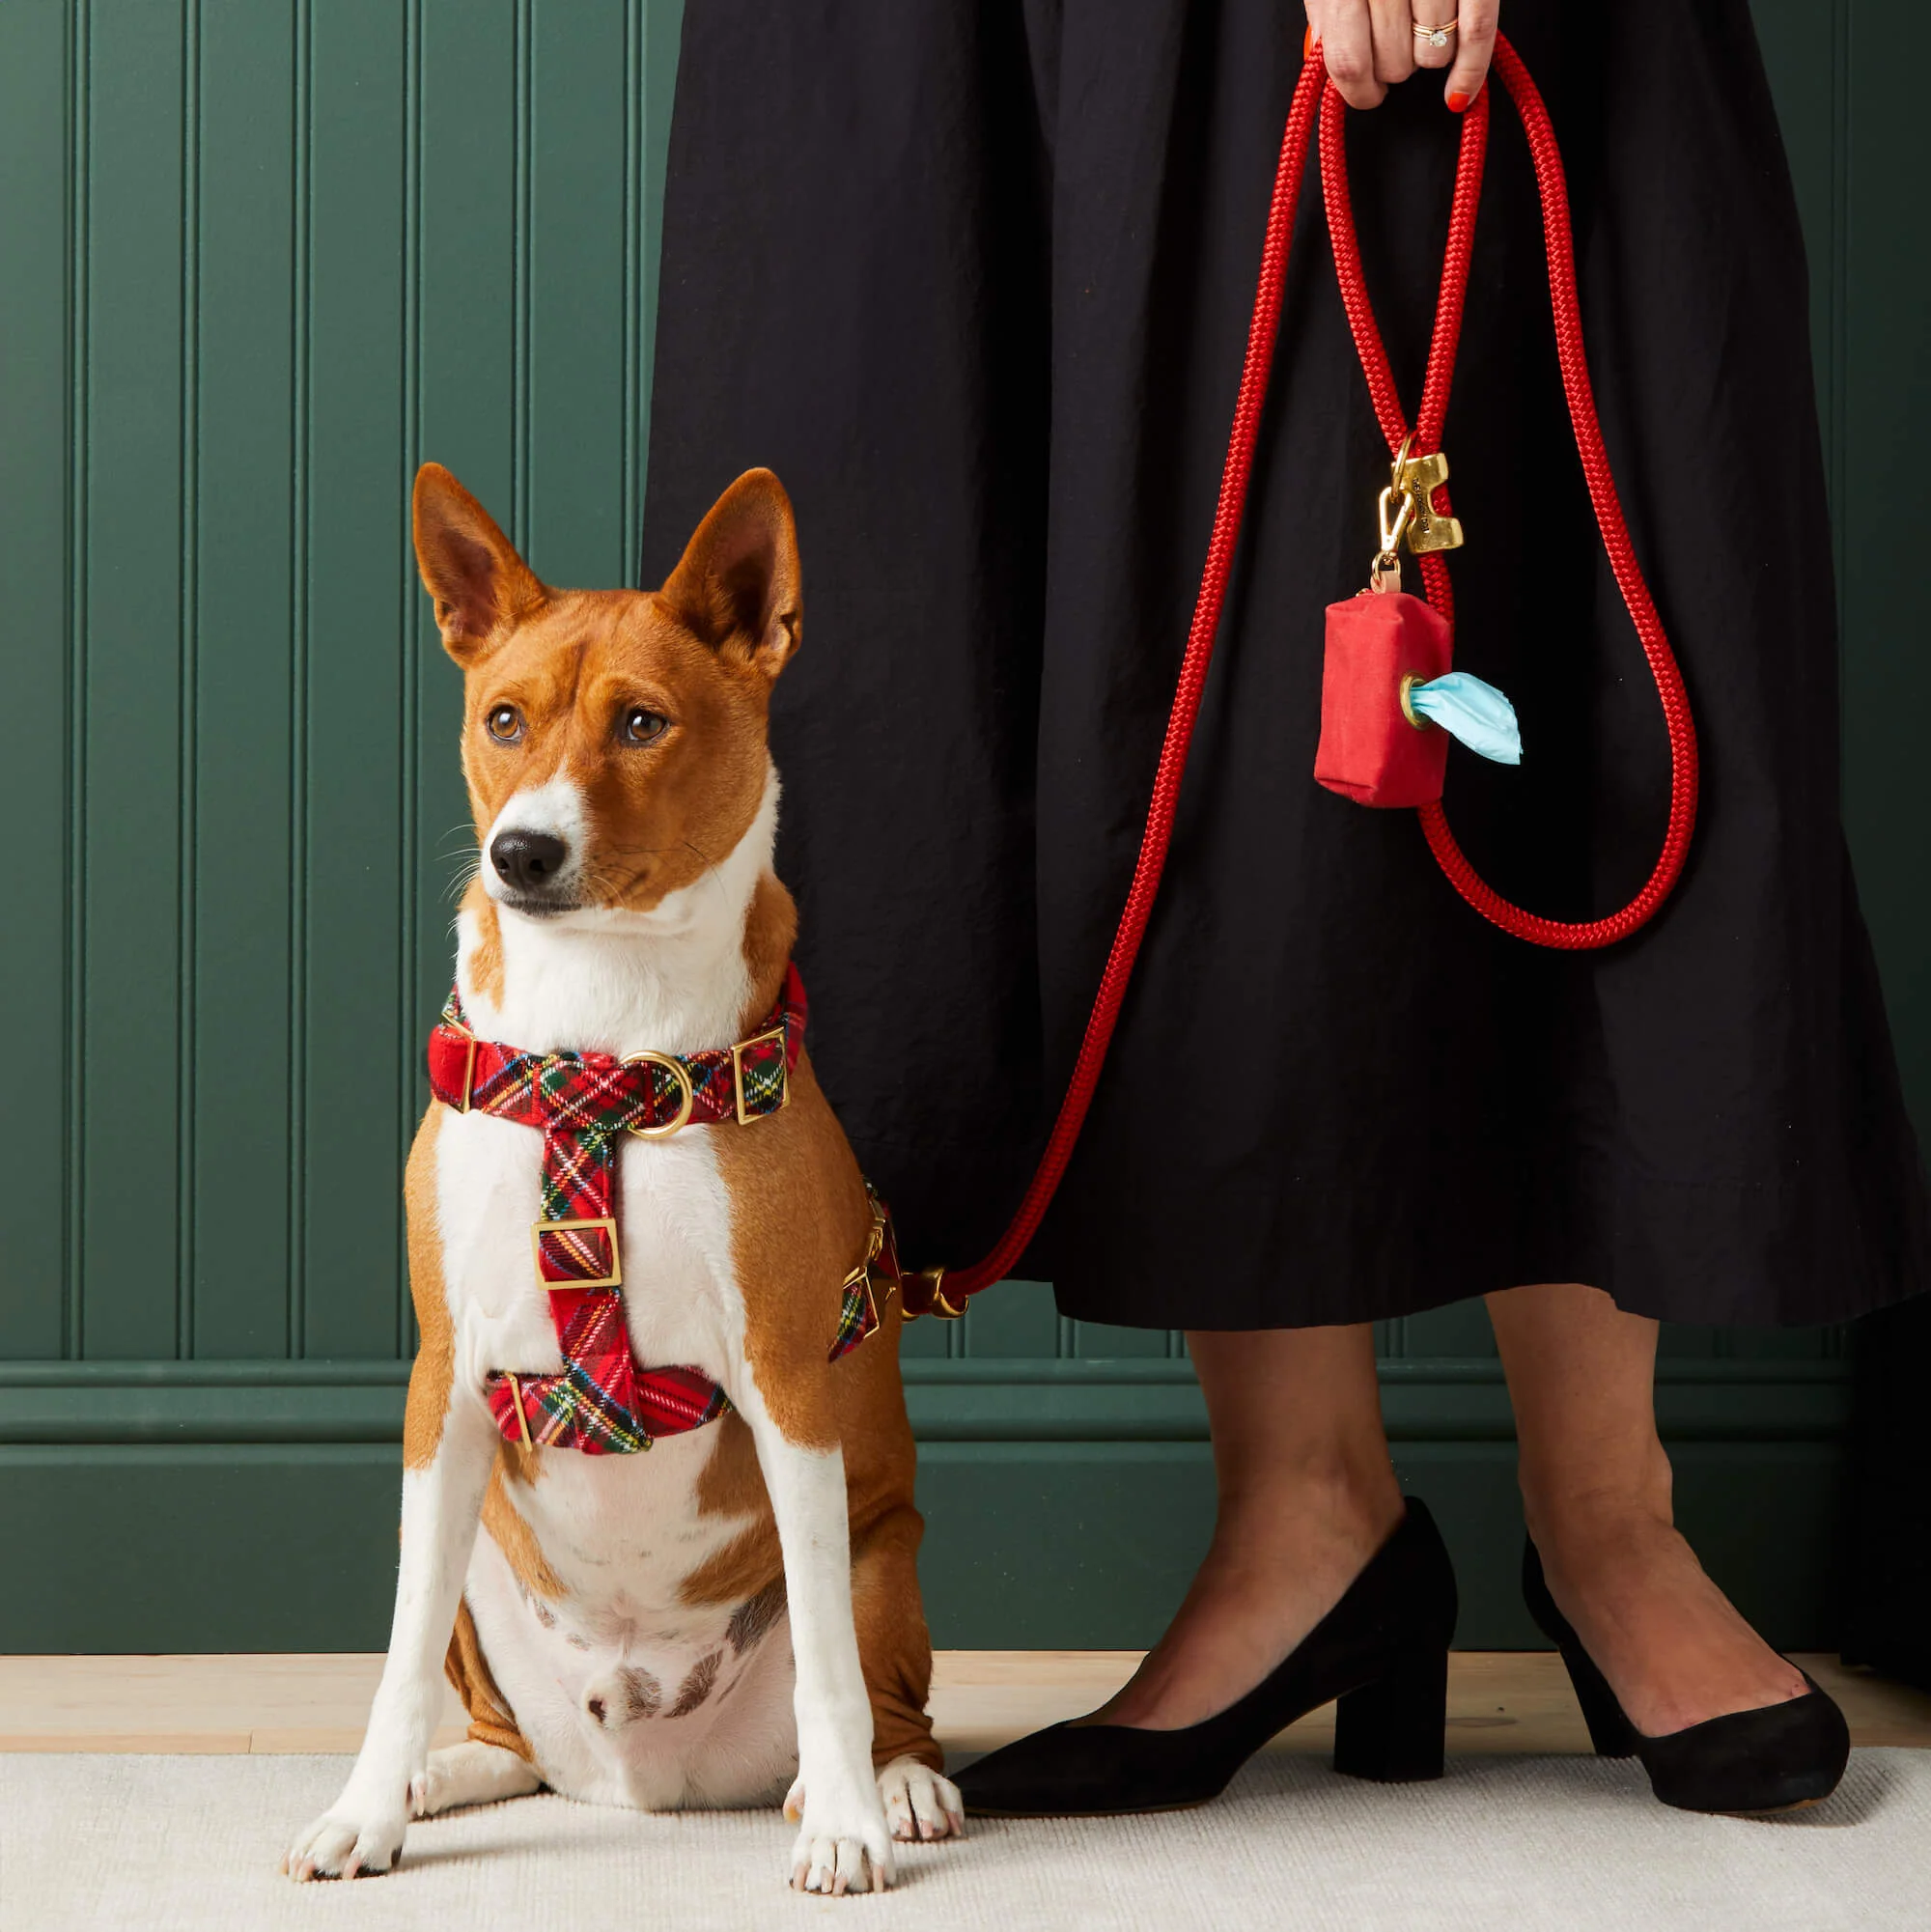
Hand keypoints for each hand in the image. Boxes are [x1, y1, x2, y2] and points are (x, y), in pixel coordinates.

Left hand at [1304, 1, 1497, 111]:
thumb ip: (1330, 15)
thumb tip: (1339, 68)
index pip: (1348, 60)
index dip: (1357, 91)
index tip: (1366, 95)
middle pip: (1393, 62)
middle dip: (1394, 71)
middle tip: (1394, 52)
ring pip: (1433, 55)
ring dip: (1428, 59)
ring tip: (1422, 32)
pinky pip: (1478, 32)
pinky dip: (1470, 72)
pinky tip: (1457, 93)